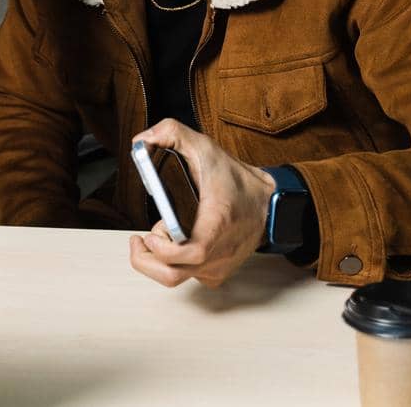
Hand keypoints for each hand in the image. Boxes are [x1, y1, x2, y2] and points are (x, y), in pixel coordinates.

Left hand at [127, 118, 274, 288]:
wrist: (269, 204)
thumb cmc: (237, 180)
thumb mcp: (205, 147)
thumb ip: (170, 133)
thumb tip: (141, 140)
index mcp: (216, 224)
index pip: (189, 253)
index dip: (162, 249)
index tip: (150, 233)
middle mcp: (218, 252)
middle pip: (171, 275)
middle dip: (146, 257)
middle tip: (142, 238)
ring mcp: (218, 266)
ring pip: (176, 278)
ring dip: (159, 257)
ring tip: (161, 235)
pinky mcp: (217, 273)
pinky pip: (187, 277)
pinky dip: (173, 263)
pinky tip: (174, 243)